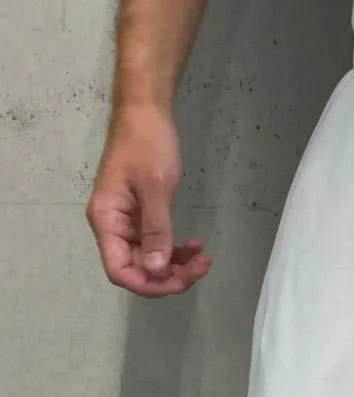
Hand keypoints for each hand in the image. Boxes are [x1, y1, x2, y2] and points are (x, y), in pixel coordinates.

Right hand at [86, 104, 210, 296]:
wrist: (146, 112)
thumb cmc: (147, 144)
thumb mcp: (155, 187)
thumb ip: (155, 230)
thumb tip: (157, 269)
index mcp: (106, 220)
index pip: (120, 270)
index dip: (149, 284)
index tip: (178, 282)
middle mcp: (111, 226)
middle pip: (136, 269)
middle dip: (169, 275)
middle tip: (202, 267)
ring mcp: (126, 222)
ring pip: (149, 260)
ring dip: (176, 265)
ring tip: (203, 258)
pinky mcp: (140, 216)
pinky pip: (155, 244)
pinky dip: (175, 250)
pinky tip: (194, 246)